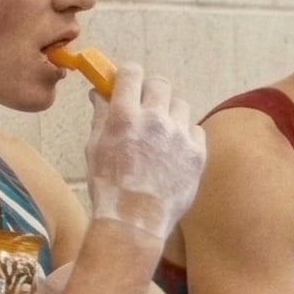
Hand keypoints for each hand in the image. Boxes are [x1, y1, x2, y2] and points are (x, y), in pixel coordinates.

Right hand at [85, 60, 205, 242]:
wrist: (135, 220)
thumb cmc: (109, 186)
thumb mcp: (95, 147)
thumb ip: (102, 115)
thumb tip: (102, 93)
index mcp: (125, 116)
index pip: (132, 73)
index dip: (128, 75)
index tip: (127, 82)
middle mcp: (155, 120)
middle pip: (160, 84)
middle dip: (150, 91)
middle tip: (144, 106)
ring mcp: (179, 136)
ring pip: (180, 105)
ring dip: (169, 113)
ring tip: (160, 133)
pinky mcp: (198, 153)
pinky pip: (195, 130)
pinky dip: (185, 135)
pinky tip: (174, 150)